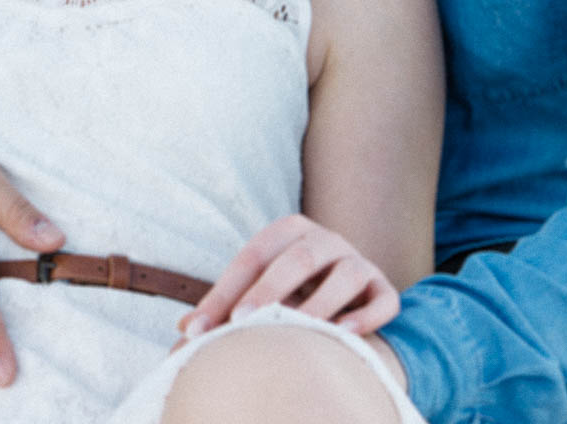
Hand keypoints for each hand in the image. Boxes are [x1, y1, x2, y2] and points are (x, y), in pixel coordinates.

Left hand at [177, 214, 399, 342]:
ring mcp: (359, 261)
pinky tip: (342, 334)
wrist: (346, 288)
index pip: (254, 255)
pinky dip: (366, 316)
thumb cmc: (290, 290)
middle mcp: (327, 239)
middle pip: (301, 257)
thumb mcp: (257, 290)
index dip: (229, 288)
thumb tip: (183, 332)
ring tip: (298, 329)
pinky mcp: (383, 288)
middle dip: (271, 289)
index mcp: (289, 231)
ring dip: (323, 302)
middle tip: (245, 321)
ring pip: (347, 275)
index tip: (209, 325)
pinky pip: (383, 299)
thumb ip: (224, 306)